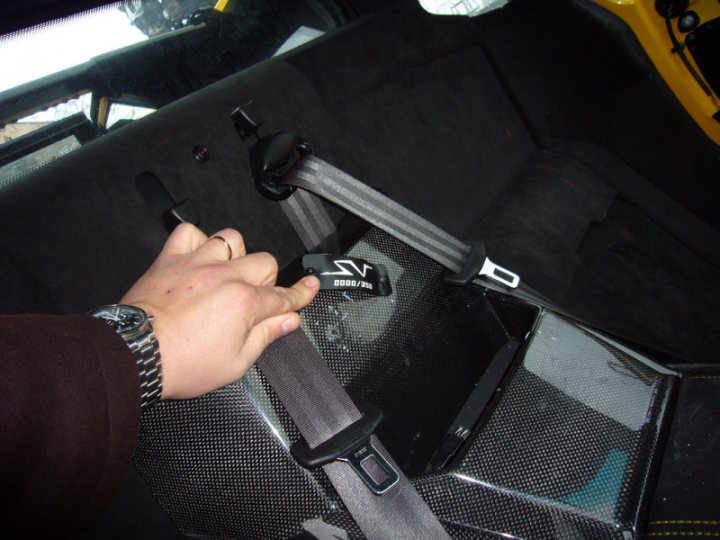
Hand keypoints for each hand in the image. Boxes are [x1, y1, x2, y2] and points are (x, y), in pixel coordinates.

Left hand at [120, 223, 319, 399]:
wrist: (135, 355)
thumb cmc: (182, 363)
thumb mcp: (235, 363)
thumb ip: (265, 336)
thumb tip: (289, 321)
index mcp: (245, 303)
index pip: (284, 295)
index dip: (302, 293)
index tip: (310, 286)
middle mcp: (225, 276)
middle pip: (265, 262)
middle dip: (266, 280)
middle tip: (253, 300)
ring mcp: (198, 264)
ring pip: (233, 239)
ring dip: (236, 256)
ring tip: (228, 275)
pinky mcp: (171, 259)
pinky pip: (190, 233)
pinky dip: (198, 242)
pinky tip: (199, 259)